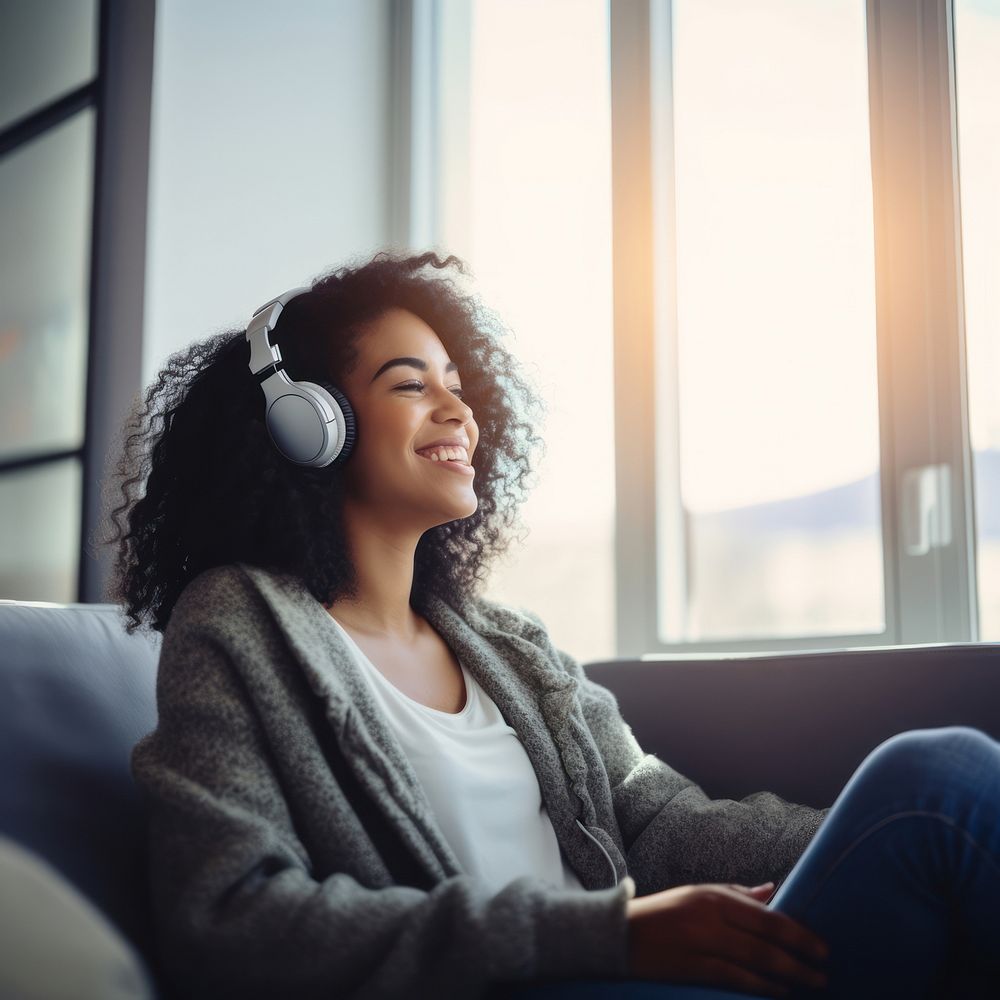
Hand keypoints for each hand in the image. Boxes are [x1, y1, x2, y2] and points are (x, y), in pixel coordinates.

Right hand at [625, 882, 829, 996]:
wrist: (621, 935)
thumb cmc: (663, 913)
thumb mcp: (698, 894)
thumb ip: (737, 895)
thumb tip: (773, 891)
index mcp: (713, 897)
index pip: (765, 915)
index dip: (797, 932)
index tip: (821, 945)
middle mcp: (710, 918)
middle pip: (766, 939)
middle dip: (800, 956)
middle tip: (824, 968)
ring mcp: (701, 944)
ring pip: (755, 961)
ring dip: (787, 974)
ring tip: (810, 982)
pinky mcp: (693, 969)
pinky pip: (735, 978)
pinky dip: (761, 986)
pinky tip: (779, 991)